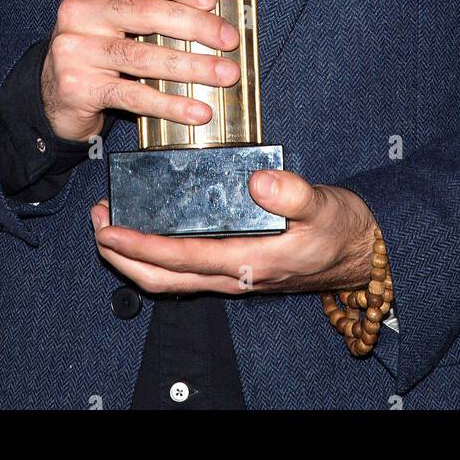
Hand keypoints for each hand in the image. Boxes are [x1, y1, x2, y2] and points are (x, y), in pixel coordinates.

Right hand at [42, 0, 242, 142]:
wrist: (50, 93)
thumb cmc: (96, 49)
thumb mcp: (113, 18)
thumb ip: (149, 6)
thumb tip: (211, 15)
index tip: (211, 0)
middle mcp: (80, 12)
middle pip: (147, 12)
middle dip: (197, 27)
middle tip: (229, 40)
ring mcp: (75, 50)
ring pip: (144, 57)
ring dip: (193, 67)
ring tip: (224, 74)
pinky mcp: (78, 87)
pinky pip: (134, 95)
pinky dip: (171, 104)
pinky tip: (197, 111)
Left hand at [90, 170, 379, 295]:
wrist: (361, 256)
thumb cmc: (341, 230)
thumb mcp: (323, 205)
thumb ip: (293, 192)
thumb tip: (258, 180)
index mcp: (249, 262)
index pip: (182, 258)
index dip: (141, 246)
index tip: (111, 229)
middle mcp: (234, 276)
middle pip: (163, 278)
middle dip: (123, 255)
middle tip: (98, 223)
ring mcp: (232, 276)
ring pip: (170, 279)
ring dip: (135, 258)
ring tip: (110, 227)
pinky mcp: (235, 268)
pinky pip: (185, 271)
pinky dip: (158, 256)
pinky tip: (150, 232)